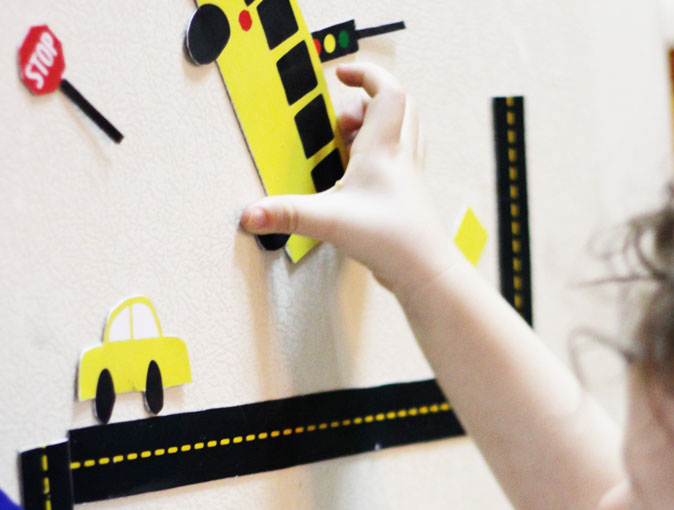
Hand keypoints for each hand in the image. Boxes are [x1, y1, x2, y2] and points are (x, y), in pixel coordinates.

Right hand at [239, 63, 458, 300]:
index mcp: (384, 147)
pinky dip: (383, 154)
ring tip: (349, 146)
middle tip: (341, 121)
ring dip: (378, 126)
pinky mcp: (409, 196)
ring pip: (405, 130)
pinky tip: (361, 178)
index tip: (341, 75)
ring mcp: (409, 176)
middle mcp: (401, 155)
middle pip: (399, 105)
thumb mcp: (329, 221)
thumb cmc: (389, 240)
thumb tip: (249, 215)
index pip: (386, 90)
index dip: (365, 74)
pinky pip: (402, 158)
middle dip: (369, 101)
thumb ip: (287, 215)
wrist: (424, 271)